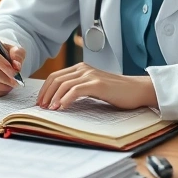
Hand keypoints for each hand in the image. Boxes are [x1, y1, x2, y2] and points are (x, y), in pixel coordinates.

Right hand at [0, 37, 25, 97]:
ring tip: (12, 84)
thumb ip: (18, 54)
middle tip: (16, 81)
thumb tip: (17, 66)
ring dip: (1, 85)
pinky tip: (5, 87)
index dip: (2, 64)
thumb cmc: (6, 52)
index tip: (14, 72)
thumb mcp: (15, 49)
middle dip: (3, 77)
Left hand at [36, 63, 157, 110]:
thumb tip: (59, 100)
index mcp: (81, 69)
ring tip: (50, 109)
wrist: (137, 90)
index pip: (55, 76)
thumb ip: (79, 89)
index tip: (40, 102)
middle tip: (41, 107)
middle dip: (45, 94)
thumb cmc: (117, 92)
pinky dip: (65, 99)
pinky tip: (62, 108)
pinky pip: (75, 90)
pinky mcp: (97, 84)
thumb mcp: (94, 88)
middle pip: (56, 79)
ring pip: (63, 84)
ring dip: (53, 98)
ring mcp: (90, 75)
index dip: (45, 89)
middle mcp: (84, 69)